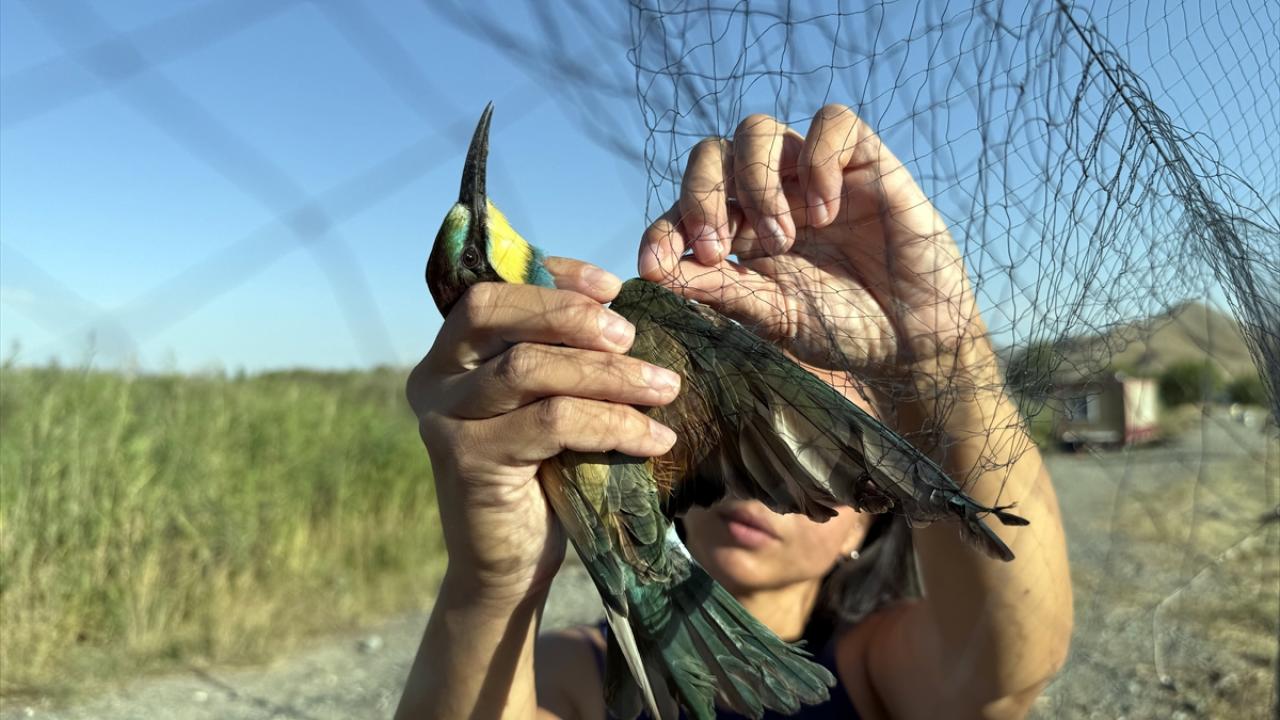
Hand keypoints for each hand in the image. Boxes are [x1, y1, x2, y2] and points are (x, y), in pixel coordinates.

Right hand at [406, 259, 680, 603]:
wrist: (510, 565)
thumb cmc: (540, 475)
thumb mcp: (547, 403)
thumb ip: (560, 358)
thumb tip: (623, 312)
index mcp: (450, 353)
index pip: (492, 291)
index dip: (552, 280)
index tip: (613, 286)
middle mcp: (434, 377)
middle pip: (497, 316)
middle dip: (574, 317)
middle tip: (634, 338)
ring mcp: (444, 418)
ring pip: (530, 369)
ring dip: (608, 374)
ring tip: (663, 388)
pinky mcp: (467, 459)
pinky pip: (552, 423)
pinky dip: (614, 424)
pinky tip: (653, 438)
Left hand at [638, 104, 990, 385]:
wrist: (914, 344)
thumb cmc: (842, 329)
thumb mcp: (772, 318)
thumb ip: (720, 290)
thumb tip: (654, 272)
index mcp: (739, 231)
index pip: (683, 207)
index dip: (663, 227)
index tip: (655, 265)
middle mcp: (771, 194)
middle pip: (710, 154)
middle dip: (700, 196)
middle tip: (717, 248)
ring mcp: (815, 174)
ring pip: (758, 129)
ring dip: (756, 181)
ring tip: (782, 240)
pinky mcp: (866, 161)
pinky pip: (832, 123)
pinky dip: (820, 160)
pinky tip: (827, 212)